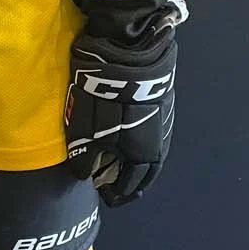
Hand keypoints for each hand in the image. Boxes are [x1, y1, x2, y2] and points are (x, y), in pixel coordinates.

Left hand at [64, 31, 175, 206]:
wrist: (129, 53)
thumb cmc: (104, 97)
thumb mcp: (85, 130)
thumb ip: (85, 157)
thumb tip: (85, 174)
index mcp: (142, 155)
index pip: (131, 185)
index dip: (117, 193)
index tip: (107, 196)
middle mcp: (158, 143)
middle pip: (147, 172)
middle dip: (133, 183)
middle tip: (120, 188)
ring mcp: (164, 122)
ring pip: (154, 153)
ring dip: (140, 164)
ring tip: (125, 166)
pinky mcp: (163, 104)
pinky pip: (154, 135)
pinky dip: (144, 145)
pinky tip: (133, 140)